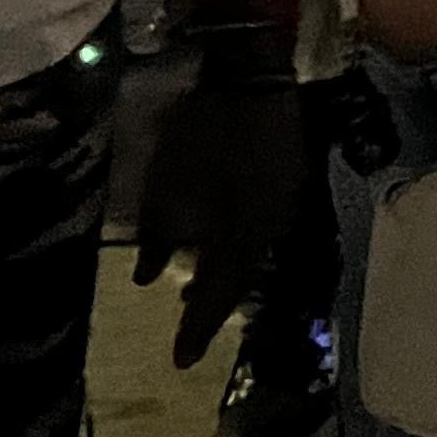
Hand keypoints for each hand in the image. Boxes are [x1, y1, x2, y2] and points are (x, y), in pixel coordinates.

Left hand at [133, 74, 309, 368]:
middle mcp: (270, 228)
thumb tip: (147, 278)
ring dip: (227, 272)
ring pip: (253, 252)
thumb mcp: (168, 184)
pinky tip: (223, 241)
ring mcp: (285, 203)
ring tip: (198, 288)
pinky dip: (239, 243)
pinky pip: (262, 226)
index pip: (218, 294)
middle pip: (241, 277)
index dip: (197, 329)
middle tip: (188, 326)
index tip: (181, 363)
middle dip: (213, 303)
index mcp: (243, 235)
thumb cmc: (203, 131)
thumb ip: (157, 234)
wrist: (253, 74)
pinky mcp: (288, 179)